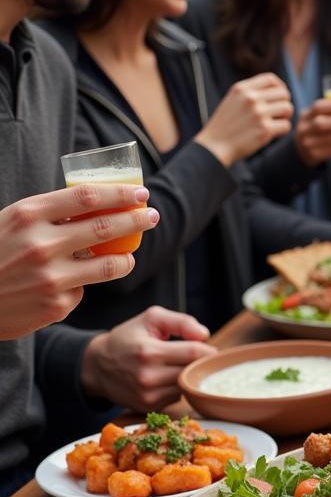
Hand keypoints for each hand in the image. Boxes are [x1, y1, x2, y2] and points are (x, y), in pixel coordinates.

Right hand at [0, 186, 158, 339]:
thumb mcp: (10, 223)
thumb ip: (48, 215)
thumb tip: (97, 205)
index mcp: (27, 215)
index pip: (88, 196)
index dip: (120, 193)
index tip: (139, 192)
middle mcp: (42, 245)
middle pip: (107, 227)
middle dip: (137, 219)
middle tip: (151, 215)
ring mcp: (51, 277)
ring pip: (110, 265)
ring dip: (127, 258)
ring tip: (129, 256)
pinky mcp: (57, 305)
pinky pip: (82, 290)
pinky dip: (81, 285)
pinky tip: (64, 286)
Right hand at [80, 306, 216, 412]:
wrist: (98, 366)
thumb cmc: (128, 338)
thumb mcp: (152, 318)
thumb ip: (182, 322)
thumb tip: (205, 336)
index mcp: (149, 352)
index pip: (194, 353)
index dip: (207, 349)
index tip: (206, 346)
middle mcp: (148, 377)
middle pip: (192, 371)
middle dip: (199, 362)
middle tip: (194, 355)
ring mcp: (148, 396)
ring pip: (187, 386)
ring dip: (188, 376)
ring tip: (177, 364)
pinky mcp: (148, 407)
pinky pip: (177, 397)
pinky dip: (177, 387)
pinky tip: (166, 377)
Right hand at [195, 73, 292, 167]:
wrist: (214, 146)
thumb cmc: (225, 125)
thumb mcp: (233, 100)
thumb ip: (251, 93)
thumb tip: (279, 89)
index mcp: (242, 88)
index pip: (271, 79)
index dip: (280, 87)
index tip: (279, 97)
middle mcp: (251, 98)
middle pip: (283, 94)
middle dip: (284, 104)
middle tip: (277, 114)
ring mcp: (259, 113)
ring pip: (288, 108)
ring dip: (285, 117)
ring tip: (275, 123)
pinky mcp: (265, 129)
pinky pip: (286, 126)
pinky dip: (283, 131)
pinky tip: (272, 134)